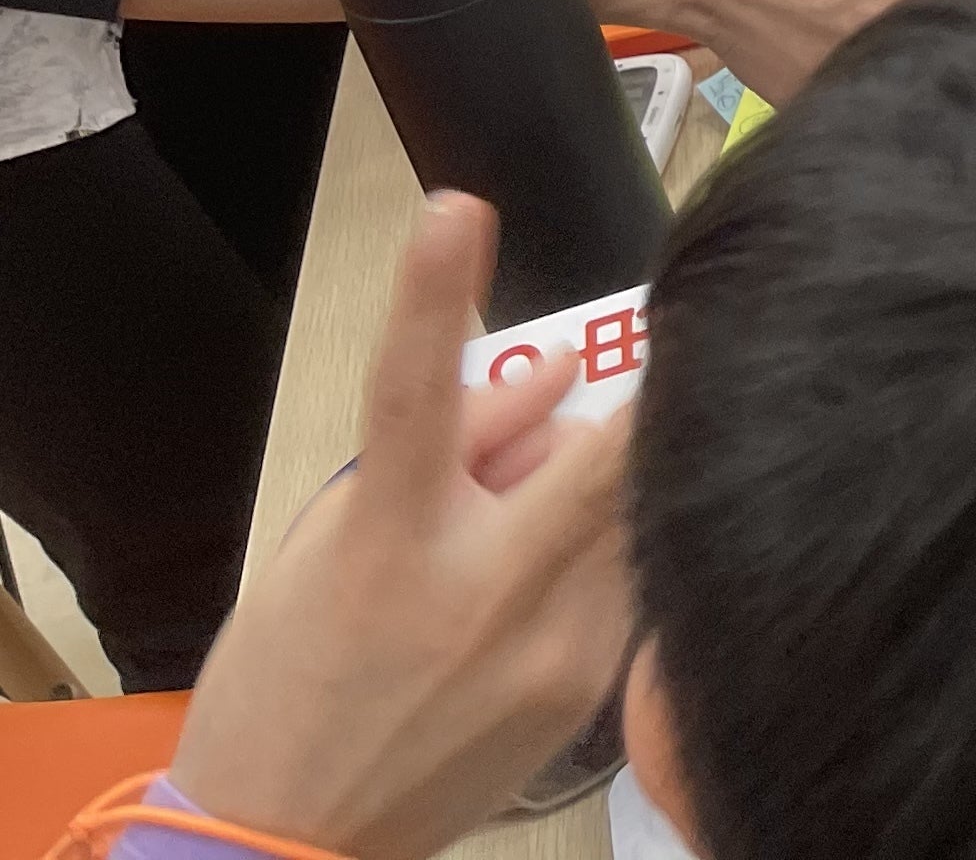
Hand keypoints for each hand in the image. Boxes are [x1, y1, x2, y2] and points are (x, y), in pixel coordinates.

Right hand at [170, 194, 631, 859]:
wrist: (292, 845)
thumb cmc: (294, 680)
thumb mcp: (327, 548)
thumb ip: (444, 449)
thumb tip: (547, 370)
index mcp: (390, 544)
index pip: (412, 398)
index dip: (433, 297)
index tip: (457, 209)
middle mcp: (481, 591)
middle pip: (603, 452)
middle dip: (645, 389)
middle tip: (655, 349)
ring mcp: (549, 645)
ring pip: (629, 508)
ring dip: (606, 482)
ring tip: (535, 516)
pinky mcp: (589, 689)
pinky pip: (630, 574)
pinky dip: (605, 552)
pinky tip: (546, 584)